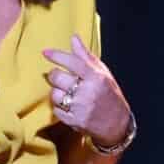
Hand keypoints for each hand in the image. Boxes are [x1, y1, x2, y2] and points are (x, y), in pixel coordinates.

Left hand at [43, 32, 130, 147]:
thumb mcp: (103, 74)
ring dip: (57, 93)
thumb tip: (74, 38)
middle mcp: (88, 92)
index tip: (46, 52)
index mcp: (96, 77)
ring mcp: (80, 107)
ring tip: (68, 94)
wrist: (117, 124)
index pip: (72, 62)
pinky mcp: (75, 121)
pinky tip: (69, 106)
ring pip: (54, 94)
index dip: (57, 56)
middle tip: (59, 77)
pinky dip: (59, 107)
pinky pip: (56, 110)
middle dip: (55, 76)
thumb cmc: (110, 95)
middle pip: (58, 77)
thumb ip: (86, 56)